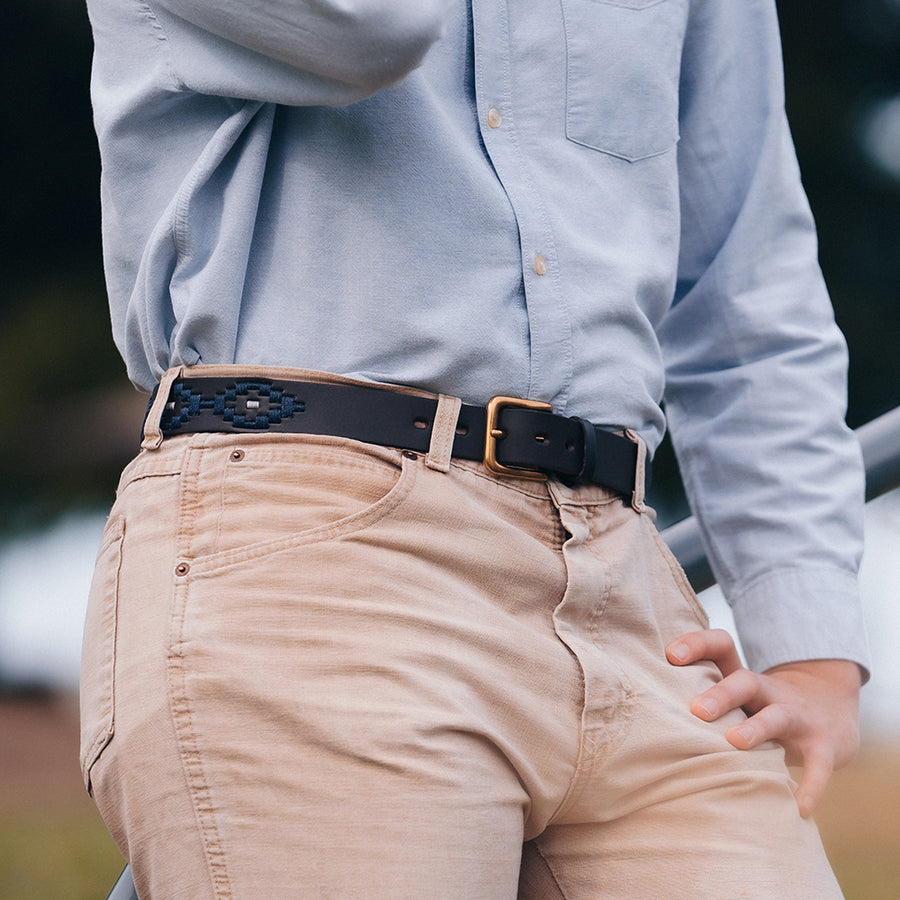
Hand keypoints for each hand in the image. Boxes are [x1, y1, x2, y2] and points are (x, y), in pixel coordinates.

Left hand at [666, 628, 861, 817]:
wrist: (831, 710)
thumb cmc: (762, 707)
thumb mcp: (737, 696)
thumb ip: (698, 697)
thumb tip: (638, 710)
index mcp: (743, 678)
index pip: (721, 646)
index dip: (697, 644)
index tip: (670, 655)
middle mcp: (770, 691)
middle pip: (745, 681)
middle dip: (721, 694)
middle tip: (696, 711)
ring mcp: (799, 716)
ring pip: (778, 716)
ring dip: (757, 728)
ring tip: (735, 744)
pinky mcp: (825, 744)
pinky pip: (820, 766)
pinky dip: (811, 786)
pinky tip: (798, 807)